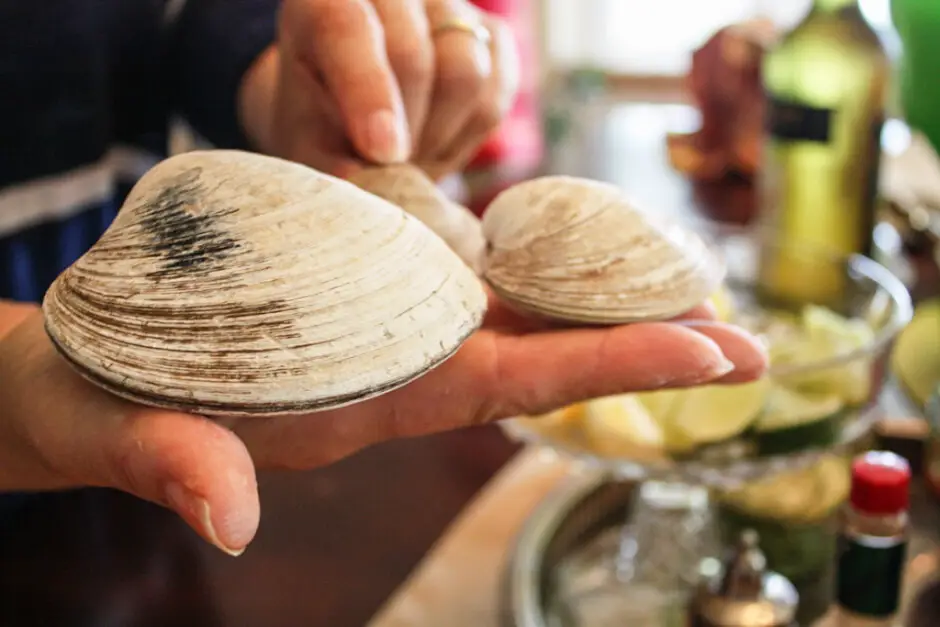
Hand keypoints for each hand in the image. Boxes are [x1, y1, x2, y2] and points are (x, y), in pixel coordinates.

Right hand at [0, 297, 765, 554]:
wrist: (79, 379)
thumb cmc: (98, 403)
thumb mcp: (120, 431)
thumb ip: (177, 466)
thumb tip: (228, 514)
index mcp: (362, 404)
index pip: (505, 382)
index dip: (607, 364)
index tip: (705, 351)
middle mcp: (392, 372)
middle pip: (537, 355)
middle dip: (639, 344)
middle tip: (745, 334)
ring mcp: (381, 339)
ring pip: (508, 319)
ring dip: (596, 304)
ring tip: (684, 287)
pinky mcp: (357, 304)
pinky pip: (458, 287)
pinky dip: (521, 272)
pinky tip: (564, 254)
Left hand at [238, 0, 518, 179]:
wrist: (359, 128)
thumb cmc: (324, 133)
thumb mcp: (311, 150)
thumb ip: (335, 163)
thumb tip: (379, 186)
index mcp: (325, 2)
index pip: (347, 26)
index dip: (368, 89)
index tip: (382, 152)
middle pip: (414, 54)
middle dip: (406, 128)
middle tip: (390, 168)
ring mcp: (448, 8)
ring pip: (465, 70)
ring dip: (439, 135)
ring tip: (410, 157)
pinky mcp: (492, 38)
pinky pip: (496, 94)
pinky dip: (469, 137)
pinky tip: (436, 145)